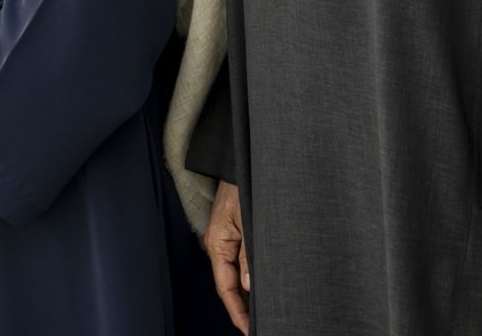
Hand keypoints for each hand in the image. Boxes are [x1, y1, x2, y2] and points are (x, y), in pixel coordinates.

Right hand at [204, 178, 249, 331]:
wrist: (240, 161)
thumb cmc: (243, 184)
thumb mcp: (248, 219)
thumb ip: (248, 253)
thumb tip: (249, 285)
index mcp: (218, 244)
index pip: (226, 287)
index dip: (238, 310)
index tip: (248, 328)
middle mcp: (221, 245)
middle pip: (231, 285)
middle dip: (244, 307)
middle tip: (259, 325)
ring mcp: (229, 239)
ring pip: (238, 274)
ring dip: (249, 293)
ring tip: (263, 312)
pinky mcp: (238, 232)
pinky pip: (243, 261)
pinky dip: (252, 276)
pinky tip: (262, 285)